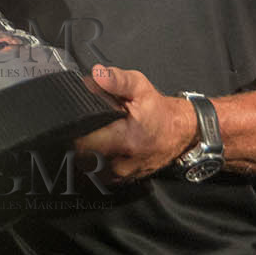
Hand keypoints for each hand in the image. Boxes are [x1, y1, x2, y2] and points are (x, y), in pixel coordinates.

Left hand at [73, 64, 196, 181]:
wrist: (180, 132)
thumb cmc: (159, 111)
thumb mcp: (140, 87)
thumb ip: (116, 80)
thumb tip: (97, 74)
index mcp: (124, 139)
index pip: (83, 142)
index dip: (75, 130)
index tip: (77, 120)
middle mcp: (121, 162)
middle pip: (81, 156)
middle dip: (80, 139)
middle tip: (89, 126)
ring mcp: (121, 174)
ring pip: (88, 166)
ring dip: (87, 152)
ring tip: (98, 136)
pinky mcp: (122, 179)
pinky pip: (98, 173)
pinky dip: (96, 162)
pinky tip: (103, 147)